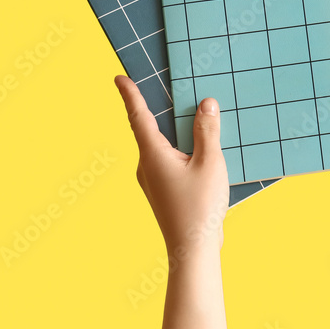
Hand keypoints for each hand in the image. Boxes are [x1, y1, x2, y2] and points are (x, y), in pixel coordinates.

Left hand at [114, 75, 229, 253]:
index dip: (130, 95)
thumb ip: (207, 131)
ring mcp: (153, 181)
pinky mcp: (163, 191)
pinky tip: (197, 154)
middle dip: (155, 111)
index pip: (138, 117)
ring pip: (160, 148)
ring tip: (191, 122)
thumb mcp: (210, 163)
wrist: (193, 250)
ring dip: (172, 133)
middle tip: (162, 91)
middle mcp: (147, 166)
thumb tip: (206, 104)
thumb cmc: (200, 207)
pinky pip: (168, 162)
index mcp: (153, 155)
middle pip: (149, 130)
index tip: (119, 78)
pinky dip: (179, 150)